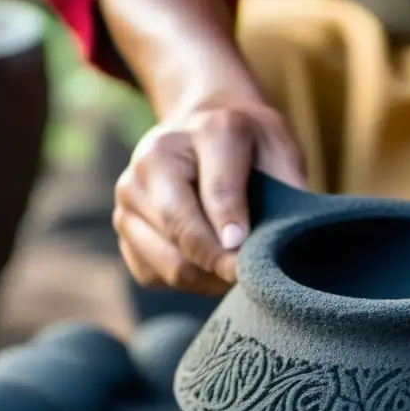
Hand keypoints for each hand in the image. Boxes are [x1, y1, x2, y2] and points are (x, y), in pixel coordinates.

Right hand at [114, 96, 305, 293]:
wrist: (201, 129)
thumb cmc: (250, 146)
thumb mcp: (280, 149)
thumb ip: (287, 186)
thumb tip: (281, 240)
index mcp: (207, 131)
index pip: (218, 190)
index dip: (234, 230)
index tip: (248, 259)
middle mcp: (156, 157)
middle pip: (182, 228)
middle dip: (220, 263)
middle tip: (250, 279)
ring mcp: (131, 192)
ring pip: (169, 261)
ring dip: (207, 278)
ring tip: (234, 271)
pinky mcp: (122, 224)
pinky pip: (154, 274)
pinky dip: (186, 282)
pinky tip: (208, 267)